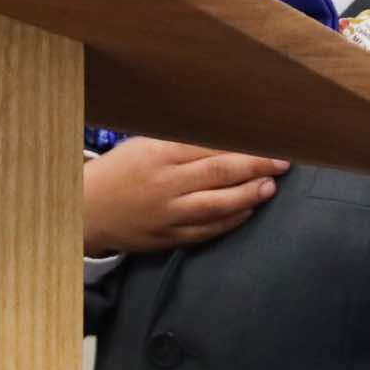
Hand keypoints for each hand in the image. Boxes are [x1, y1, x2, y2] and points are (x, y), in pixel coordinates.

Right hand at [82, 137, 289, 256]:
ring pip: (217, 205)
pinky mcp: (168, 237)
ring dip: (248, 196)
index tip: (268, 139)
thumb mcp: (144, 144)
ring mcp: (168, 213)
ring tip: (270, 187)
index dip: (243, 145)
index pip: (210, 146)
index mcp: (160, 153)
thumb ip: (182, 141)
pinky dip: (230, 221)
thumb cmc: (120, 171)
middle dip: (256, 167)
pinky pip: (206, 230)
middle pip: (219, 173)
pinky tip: (248, 210)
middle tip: (282, 162)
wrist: (87, 210)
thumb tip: (226, 133)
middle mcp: (166, 183)